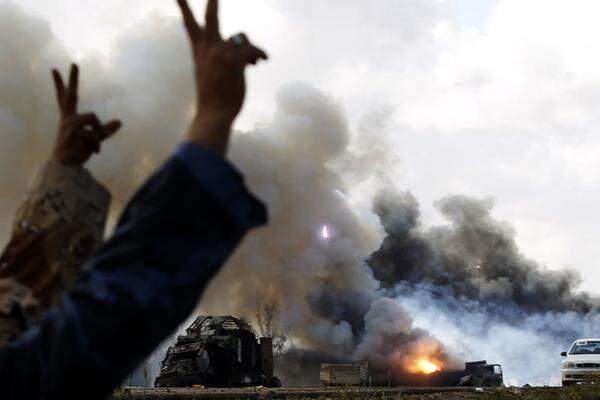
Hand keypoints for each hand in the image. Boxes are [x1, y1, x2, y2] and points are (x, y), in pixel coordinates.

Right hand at [51, 64, 120, 165]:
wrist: (67, 169)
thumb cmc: (77, 155)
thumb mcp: (95, 140)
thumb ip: (104, 130)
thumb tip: (120, 121)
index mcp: (70, 119)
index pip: (65, 99)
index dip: (62, 85)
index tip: (56, 70)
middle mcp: (67, 119)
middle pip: (69, 96)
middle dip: (72, 80)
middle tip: (74, 64)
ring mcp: (68, 124)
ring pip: (93, 118)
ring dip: (97, 135)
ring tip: (94, 150)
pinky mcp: (71, 131)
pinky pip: (93, 133)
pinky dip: (96, 145)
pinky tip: (89, 153)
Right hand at [177, 0, 267, 154]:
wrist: (214, 115)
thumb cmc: (213, 100)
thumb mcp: (210, 75)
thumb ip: (219, 59)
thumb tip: (243, 52)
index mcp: (199, 53)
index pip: (190, 26)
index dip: (184, 9)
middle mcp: (208, 50)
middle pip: (211, 19)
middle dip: (213, 3)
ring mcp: (220, 54)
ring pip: (241, 38)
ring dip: (251, 49)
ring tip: (256, 62)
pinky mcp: (234, 61)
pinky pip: (252, 50)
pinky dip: (260, 55)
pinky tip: (262, 62)